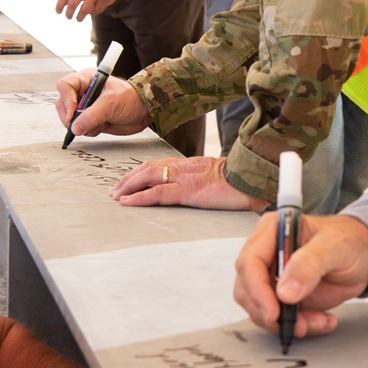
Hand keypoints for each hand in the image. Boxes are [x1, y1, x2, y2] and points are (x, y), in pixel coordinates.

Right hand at [55, 70, 149, 137]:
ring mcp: (85, 106)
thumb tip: (75, 127)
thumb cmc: (130, 99)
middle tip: (85, 123)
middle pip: (63, 105)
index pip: (65, 86)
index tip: (73, 113)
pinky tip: (103, 125)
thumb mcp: (111, 104)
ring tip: (101, 122)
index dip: (66, 100)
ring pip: (71, 119)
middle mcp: (83, 92)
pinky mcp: (89, 119)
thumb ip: (92, 115)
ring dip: (84, 125)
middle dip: (73, 117)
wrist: (143, 112)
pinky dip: (90, 130)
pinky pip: (80, 128)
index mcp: (86, 80)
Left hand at [56, 0, 137, 20]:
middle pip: (72, 4)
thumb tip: (66, 2)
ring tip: (79, 18)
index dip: (60, 5)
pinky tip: (93, 11)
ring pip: (83, 10)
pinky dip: (93, 13)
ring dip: (79, 17)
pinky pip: (96, 11)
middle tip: (69, 17)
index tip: (58, 11)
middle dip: (68, 13)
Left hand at [110, 156, 267, 210]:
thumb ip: (206, 182)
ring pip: (148, 177)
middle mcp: (184, 167)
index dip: (141, 171)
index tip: (129, 180)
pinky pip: (158, 193)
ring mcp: (185, 177)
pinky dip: (139, 197)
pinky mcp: (188, 191)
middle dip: (129, 179)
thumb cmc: (240, 182)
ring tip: (116, 196)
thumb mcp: (218, 178)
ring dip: (128, 186)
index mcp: (191, 164)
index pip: (159, 164)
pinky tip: (128, 202)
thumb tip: (204, 191)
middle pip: (148, 168)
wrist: (253, 179)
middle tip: (115, 190)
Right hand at [233, 212, 367, 337]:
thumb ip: (310, 264)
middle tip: (298, 325)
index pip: (250, 262)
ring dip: (286, 323)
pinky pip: (278, 318)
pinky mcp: (283, 296)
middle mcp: (267, 253)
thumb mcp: (336, 247)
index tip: (274, 312)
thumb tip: (285, 292)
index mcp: (273, 231)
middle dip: (270, 312)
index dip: (257, 290)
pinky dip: (298, 326)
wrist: (367, 254)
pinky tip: (322, 321)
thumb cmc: (351, 240)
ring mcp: (273, 276)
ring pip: (260, 308)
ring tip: (317, 322)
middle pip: (247, 289)